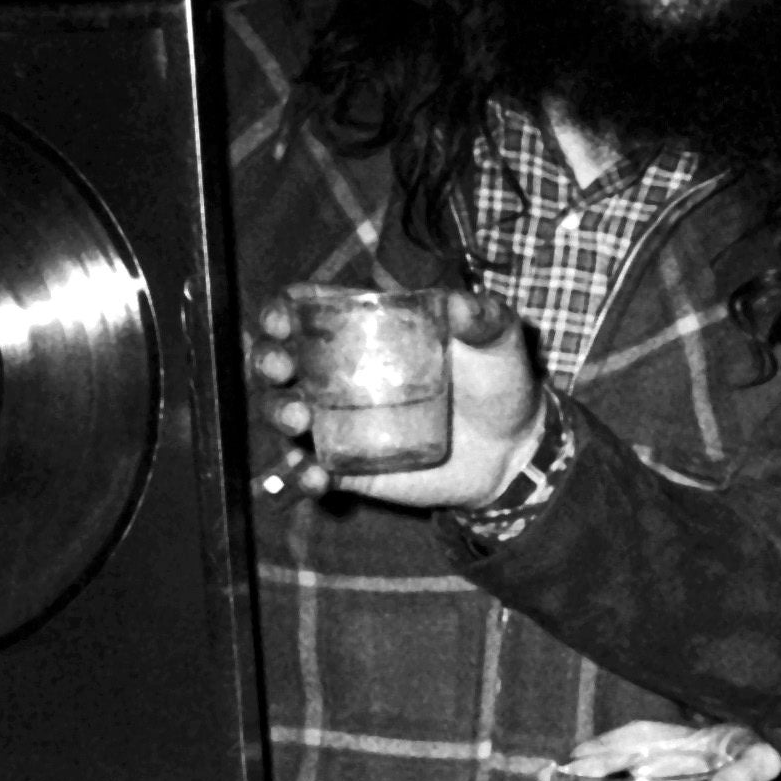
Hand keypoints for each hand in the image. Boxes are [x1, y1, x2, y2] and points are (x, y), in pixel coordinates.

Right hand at [250, 288, 546, 505]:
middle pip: (280, 361)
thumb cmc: (499, 382)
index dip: (281, 311)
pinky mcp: (349, 466)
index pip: (305, 312)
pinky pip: (312, 470)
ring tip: (297, 419)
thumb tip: (457, 304)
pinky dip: (304, 475)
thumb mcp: (498, 340)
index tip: (281, 317)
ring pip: (285, 413)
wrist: (515, 450)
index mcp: (365, 331)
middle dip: (266, 359)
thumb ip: (482, 318)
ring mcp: (340, 422)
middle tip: (280, 366)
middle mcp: (340, 374)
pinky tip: (315, 476)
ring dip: (277, 413)